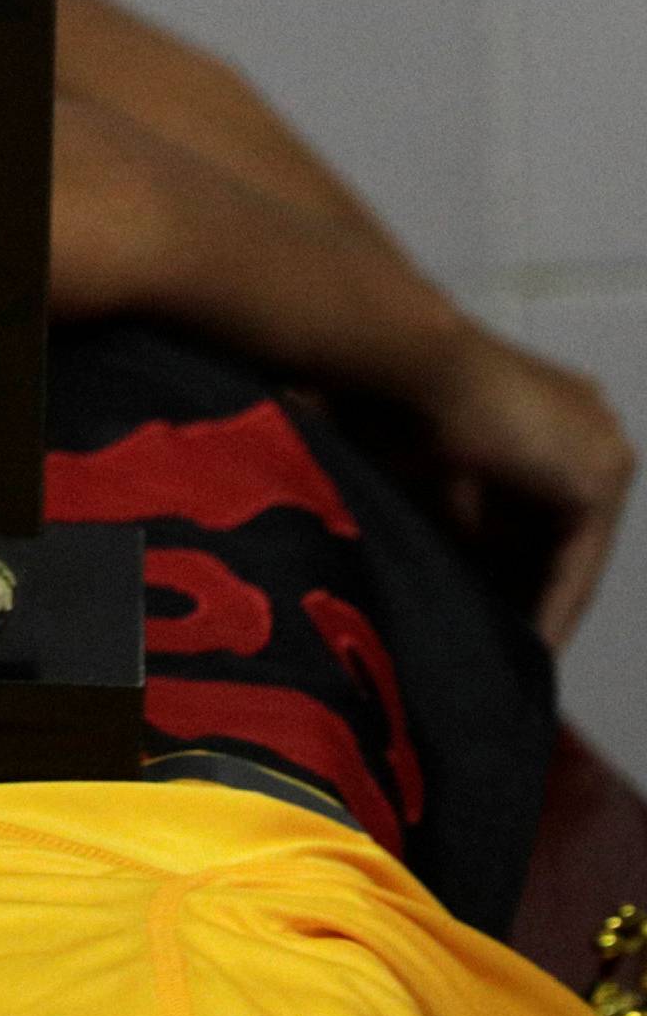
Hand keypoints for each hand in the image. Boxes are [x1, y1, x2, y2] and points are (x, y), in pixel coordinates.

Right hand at [414, 323, 635, 648]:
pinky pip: (583, 563)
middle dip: (534, 587)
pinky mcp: (600, 480)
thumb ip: (469, 521)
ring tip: (518, 652)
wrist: (418, 363)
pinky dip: (556, 603)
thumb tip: (472, 576)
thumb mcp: (444, 476)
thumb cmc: (409, 406)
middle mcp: (593, 427)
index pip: (550, 506)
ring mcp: (604, 451)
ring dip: (546, 601)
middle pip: (568, 532)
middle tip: (508, 643)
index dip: (522, 562)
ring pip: (579, 551)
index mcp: (557, 412)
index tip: (498, 610)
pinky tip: (533, 642)